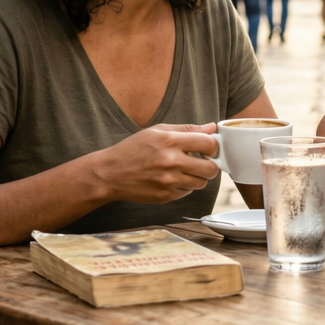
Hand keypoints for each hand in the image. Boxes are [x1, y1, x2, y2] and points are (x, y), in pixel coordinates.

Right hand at [95, 124, 219, 203]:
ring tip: (185, 170)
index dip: (213, 146)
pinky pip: (187, 192)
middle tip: (202, 162)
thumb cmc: (133, 149)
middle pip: (211, 169)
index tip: (209, 148)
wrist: (111, 173)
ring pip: (201, 183)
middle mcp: (171, 162)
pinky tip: (172, 179)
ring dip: (197, 177)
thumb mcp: (157, 131)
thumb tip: (211, 127)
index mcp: (170, 141)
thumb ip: (187, 129)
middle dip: (210, 165)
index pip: (208, 144)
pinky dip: (184, 186)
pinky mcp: (165, 196)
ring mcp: (168, 181)